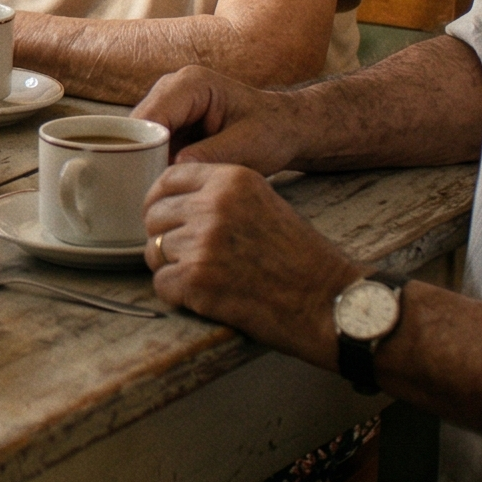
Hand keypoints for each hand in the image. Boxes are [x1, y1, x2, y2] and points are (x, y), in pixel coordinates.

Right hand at [134, 64, 302, 173]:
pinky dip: (154, 163)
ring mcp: (169, 104)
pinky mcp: (170, 122)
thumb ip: (212, 155)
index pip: (152, 115)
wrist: (285, 127)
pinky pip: (150, 143)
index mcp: (192, 84)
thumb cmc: (272, 132)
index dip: (144, 147)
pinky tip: (163, 183)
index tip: (149, 180)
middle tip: (150, 190)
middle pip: (138, 124)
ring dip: (145, 161)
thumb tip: (175, 168)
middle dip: (141, 156)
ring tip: (157, 189)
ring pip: (139, 135)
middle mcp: (172, 88)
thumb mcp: (247, 146)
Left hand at [142, 162, 361, 359]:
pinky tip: (207, 297)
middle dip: (164, 238)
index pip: (168, 179)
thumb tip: (171, 203)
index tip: (163, 218)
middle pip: (154, 216)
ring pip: (153, 251)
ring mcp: (202, 243)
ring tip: (207, 279)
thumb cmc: (301, 259)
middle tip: (188, 257)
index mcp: (232, 179)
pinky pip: (161, 284)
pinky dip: (178, 294)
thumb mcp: (264, 203)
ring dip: (172, 268)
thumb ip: (220, 196)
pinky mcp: (197, 280)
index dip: (160, 201)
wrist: (328, 302)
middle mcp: (213, 205)